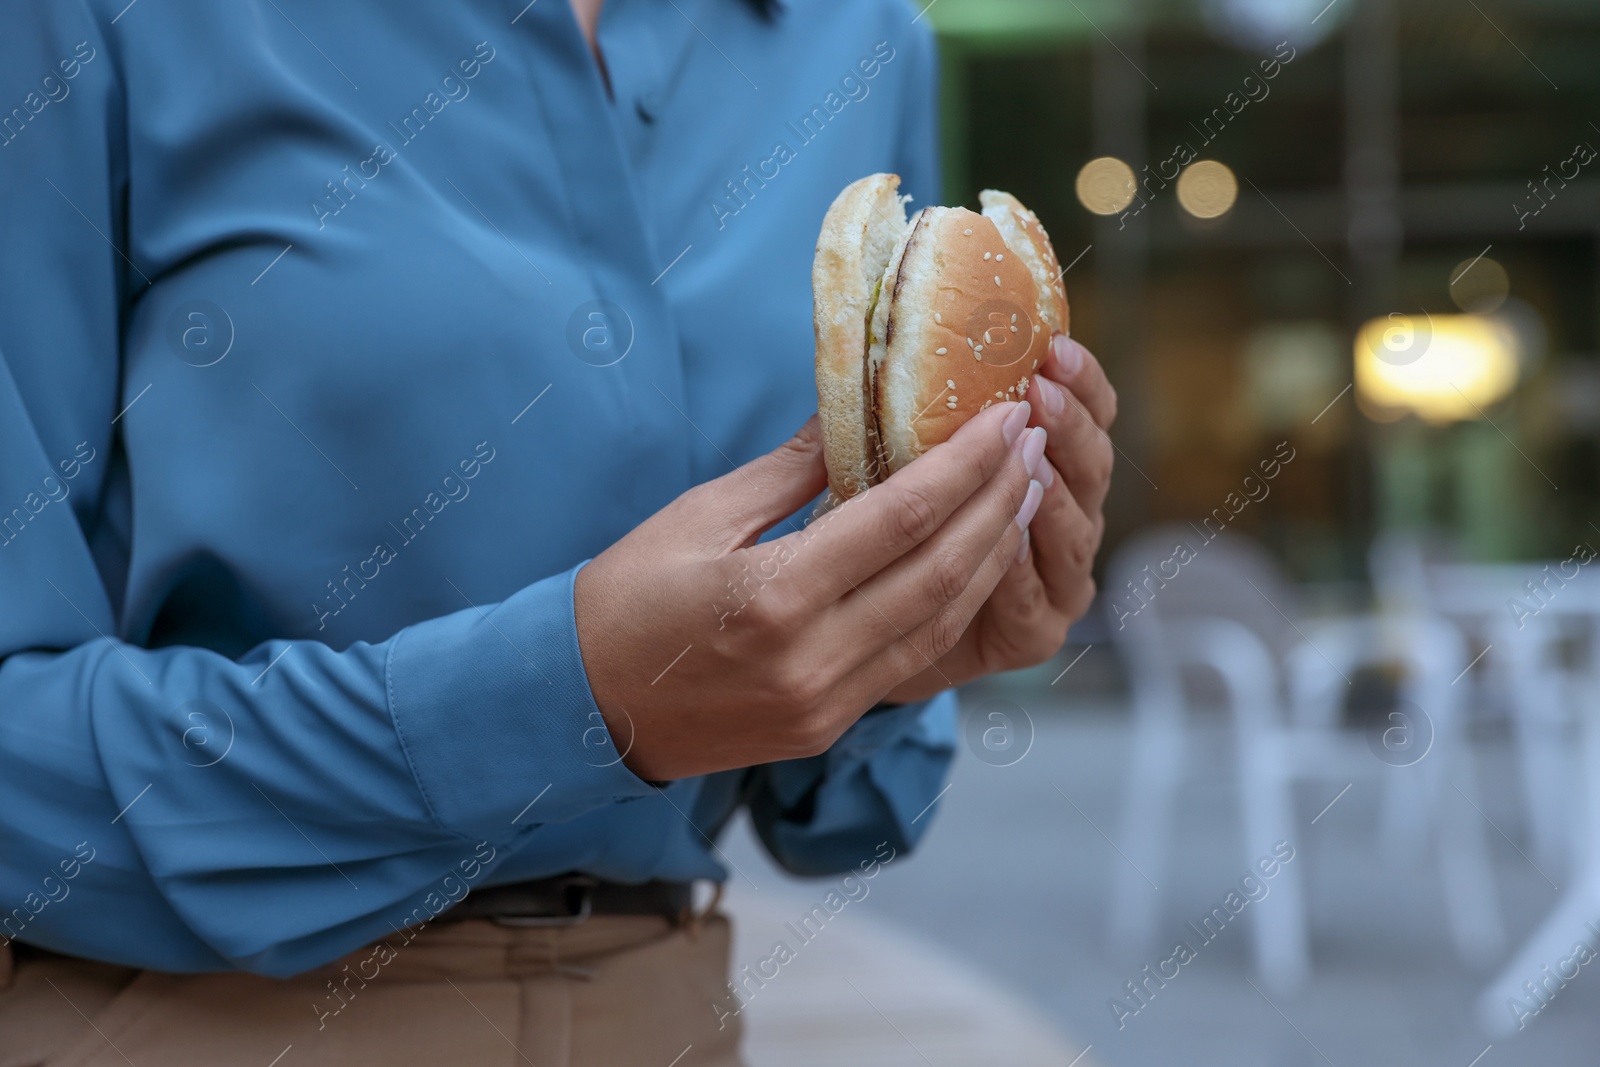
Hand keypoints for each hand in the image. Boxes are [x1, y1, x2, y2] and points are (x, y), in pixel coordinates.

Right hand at [574, 402, 1041, 781]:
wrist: (586, 711)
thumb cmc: (627, 600)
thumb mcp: (702, 516)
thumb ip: (791, 468)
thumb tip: (856, 405)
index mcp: (774, 597)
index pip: (902, 519)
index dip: (966, 463)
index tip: (1006, 415)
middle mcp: (812, 658)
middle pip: (942, 571)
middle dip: (999, 500)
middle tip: (1035, 442)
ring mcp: (827, 701)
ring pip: (942, 620)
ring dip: (993, 552)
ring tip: (1025, 491)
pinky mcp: (830, 725)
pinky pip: (916, 659)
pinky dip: (957, 603)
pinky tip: (980, 559)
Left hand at [883, 335, 1115, 701]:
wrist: (867, 633)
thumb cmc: (879, 534)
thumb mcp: (882, 465)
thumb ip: (898, 421)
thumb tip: (870, 353)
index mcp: (1051, 464)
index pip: (1092, 413)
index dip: (1081, 381)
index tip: (1052, 346)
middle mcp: (1067, 520)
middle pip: (1092, 468)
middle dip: (1069, 427)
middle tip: (1039, 392)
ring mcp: (1057, 580)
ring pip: (1073, 533)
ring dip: (1052, 494)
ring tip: (1030, 457)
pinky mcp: (1034, 635)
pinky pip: (1034, 601)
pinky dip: (1021, 571)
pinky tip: (1009, 538)